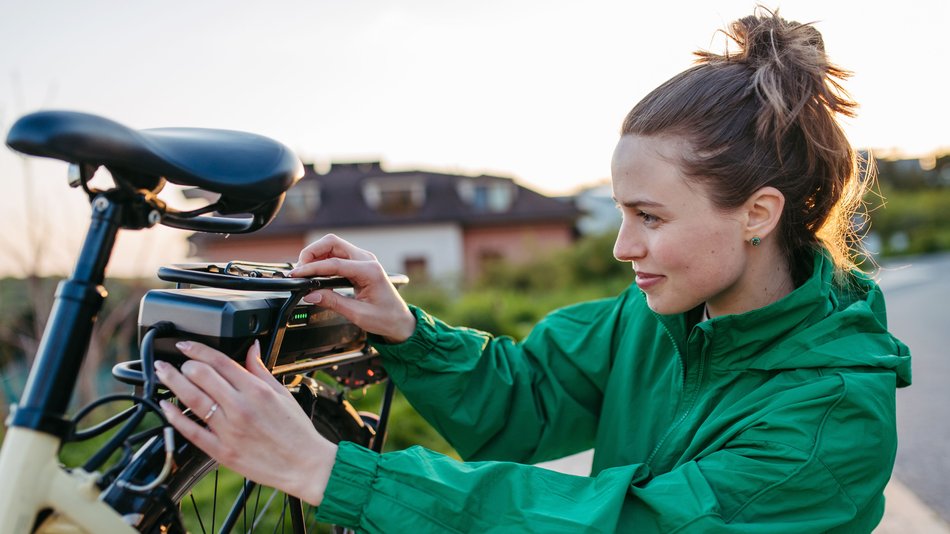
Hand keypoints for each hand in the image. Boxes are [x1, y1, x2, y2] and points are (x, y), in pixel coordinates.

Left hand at [155, 340, 336, 505]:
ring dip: (173, 382)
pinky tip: (166, 407)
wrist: (304, 464)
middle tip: (175, 361)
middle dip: (184, 364)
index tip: (186, 345)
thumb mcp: (282, 393)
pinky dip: (175, 417)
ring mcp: (229, 430)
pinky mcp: (221, 451)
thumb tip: (251, 348)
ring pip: (193, 399)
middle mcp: (240, 407)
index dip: (198, 349)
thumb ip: (260, 369)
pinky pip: (192, 431)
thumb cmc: (296, 431)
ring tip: (163, 373)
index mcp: (256, 390)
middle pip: (202, 376)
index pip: (220, 361)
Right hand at [290, 234, 415, 343]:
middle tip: (299, 270)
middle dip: (312, 252)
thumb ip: (333, 302)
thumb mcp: (358, 314)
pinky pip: (336, 255)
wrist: (399, 320)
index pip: (334, 263)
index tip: (298, 274)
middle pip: (332, 243)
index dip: (312, 267)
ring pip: (333, 246)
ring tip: (304, 272)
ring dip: (316, 255)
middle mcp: (367, 260)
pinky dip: (322, 260)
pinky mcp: (358, 264)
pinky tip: (315, 273)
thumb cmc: (385, 317)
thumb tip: (310, 295)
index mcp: (370, 271)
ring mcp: (363, 260)